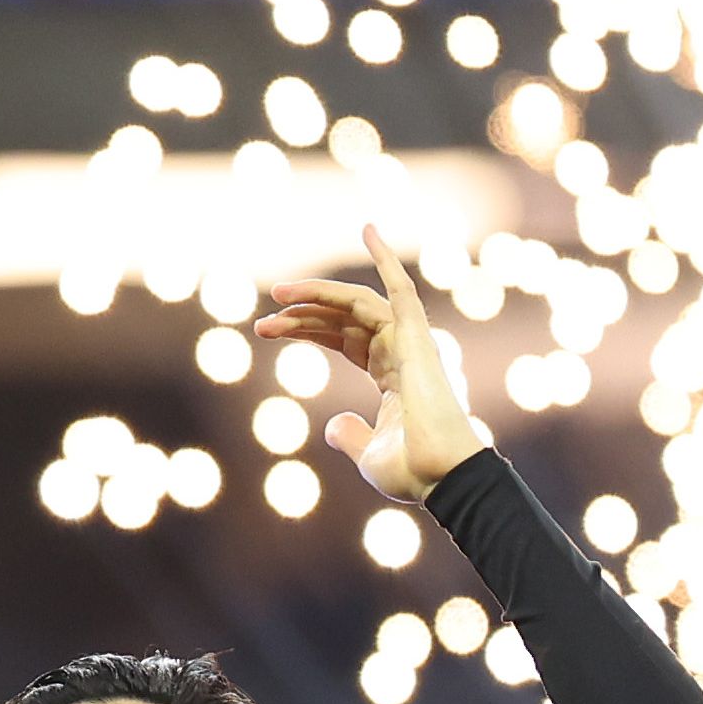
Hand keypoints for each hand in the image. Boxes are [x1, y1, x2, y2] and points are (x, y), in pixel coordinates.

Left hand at [254, 231, 485, 502]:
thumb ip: (350, 436)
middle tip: (262, 324)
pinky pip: (400, 289)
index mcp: (393, 377)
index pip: (343, 338)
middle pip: (343, 319)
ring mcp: (411, 342)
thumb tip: (332, 425)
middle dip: (301, 316)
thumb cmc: (413, 471)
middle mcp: (403, 352)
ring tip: (277, 293)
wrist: (441, 474)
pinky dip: (386, 258)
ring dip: (317, 295)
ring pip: (356, 304)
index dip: (305, 329)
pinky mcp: (418, 336)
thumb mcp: (367, 455)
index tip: (265, 329)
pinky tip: (369, 229)